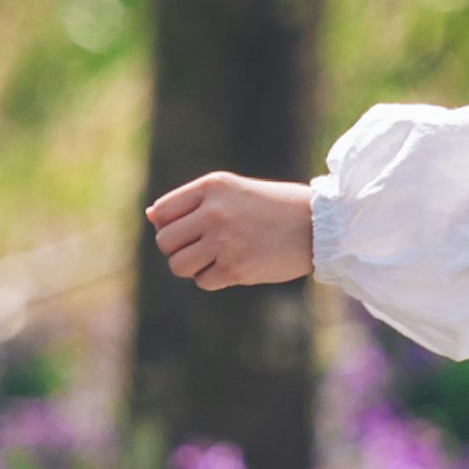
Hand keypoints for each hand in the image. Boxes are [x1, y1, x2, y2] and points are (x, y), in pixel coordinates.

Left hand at [146, 171, 313, 289]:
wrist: (317, 225)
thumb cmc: (273, 207)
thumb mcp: (233, 190)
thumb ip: (193, 201)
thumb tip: (151, 217)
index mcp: (212, 187)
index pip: (162, 212)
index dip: (168, 226)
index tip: (189, 231)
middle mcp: (214, 212)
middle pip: (164, 242)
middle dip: (178, 249)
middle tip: (202, 248)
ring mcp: (224, 241)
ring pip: (178, 265)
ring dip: (192, 267)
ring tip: (214, 259)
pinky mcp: (235, 269)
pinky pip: (202, 281)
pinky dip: (213, 278)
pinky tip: (234, 266)